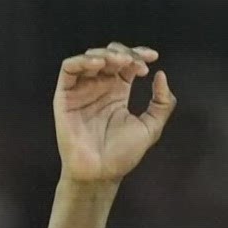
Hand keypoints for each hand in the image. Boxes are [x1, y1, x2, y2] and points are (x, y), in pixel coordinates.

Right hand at [52, 43, 175, 184]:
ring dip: (106, 54)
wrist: (100, 173)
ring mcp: (81, 91)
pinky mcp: (65, 96)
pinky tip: (99, 64)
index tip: (153, 57)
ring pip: (89, 58)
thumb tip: (161, 74)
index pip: (126, 63)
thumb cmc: (123, 154)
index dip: (139, 54)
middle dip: (124, 53)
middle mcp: (99, 88)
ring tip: (121, 62)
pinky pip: (68, 69)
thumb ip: (162, 102)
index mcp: (118, 92)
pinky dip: (82, 60)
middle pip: (109, 55)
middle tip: (136, 64)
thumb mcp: (152, 127)